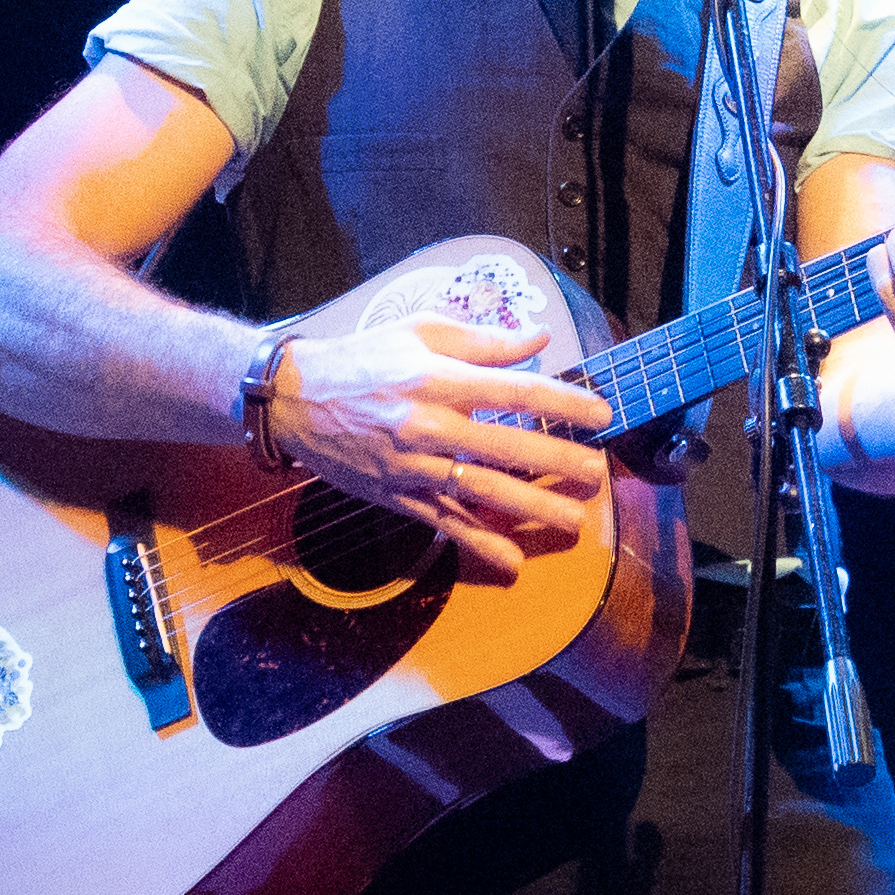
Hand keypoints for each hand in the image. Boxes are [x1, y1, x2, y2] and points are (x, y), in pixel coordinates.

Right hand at [266, 316, 613, 579]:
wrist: (294, 399)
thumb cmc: (363, 358)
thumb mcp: (420, 331)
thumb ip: (483, 339)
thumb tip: (539, 336)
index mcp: (438, 378)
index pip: (515, 390)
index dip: (563, 404)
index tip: (600, 414)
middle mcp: (429, 424)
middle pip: (506, 446)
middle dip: (558, 462)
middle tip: (598, 473)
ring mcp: (413, 465)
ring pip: (481, 491)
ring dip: (531, 507)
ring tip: (573, 519)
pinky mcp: (397, 494)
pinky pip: (444, 523)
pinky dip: (478, 544)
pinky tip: (512, 562)